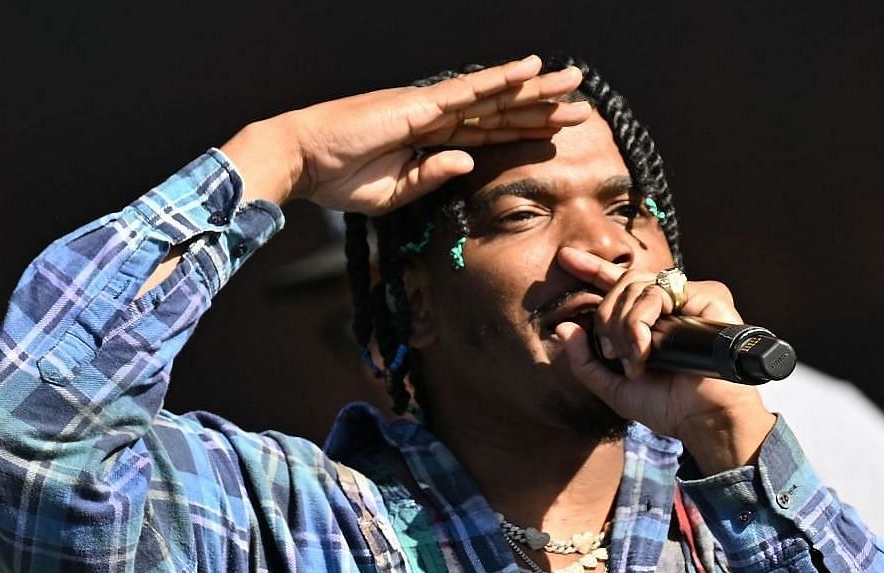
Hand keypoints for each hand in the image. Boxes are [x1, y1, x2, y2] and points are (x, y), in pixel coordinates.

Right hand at [220, 56, 590, 213]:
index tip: (558, 131)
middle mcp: (437, 118)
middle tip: (581, 104)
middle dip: (542, 107)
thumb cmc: (338, 178)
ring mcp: (430, 107)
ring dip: (535, 90)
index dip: (524, 130)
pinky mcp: (420, 105)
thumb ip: (432, 177)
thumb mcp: (394, 192)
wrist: (302, 161)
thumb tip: (468, 164)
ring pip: (494, 96)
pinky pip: (469, 90)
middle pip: (501, 111)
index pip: (489, 133)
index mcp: (431, 141)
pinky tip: (529, 69)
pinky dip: (501, 79)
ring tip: (572, 82)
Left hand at [553, 247, 774, 471]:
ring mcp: (688, 299)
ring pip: (637, 285)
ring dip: (624, 325)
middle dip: (607, 318)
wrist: (704, 418)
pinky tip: (647, 347)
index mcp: (650, 322)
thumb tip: (563, 328)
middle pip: (623, 284)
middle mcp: (670, 306)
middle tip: (614, 353)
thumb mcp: (614, 389)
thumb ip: (585, 362)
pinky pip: (659, 290)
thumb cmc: (668, 407)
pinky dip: (642, 320)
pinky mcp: (706, 295)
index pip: (619, 286)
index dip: (593, 268)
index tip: (565, 258)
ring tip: (636, 358)